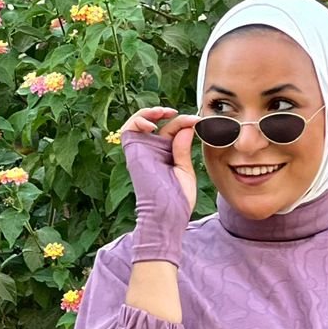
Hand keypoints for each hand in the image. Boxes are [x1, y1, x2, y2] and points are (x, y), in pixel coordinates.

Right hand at [119, 106, 201, 264]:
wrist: (167, 216)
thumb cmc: (177, 201)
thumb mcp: (185, 170)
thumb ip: (184, 148)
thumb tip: (188, 126)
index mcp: (167, 154)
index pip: (174, 130)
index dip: (185, 122)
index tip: (199, 122)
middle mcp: (153, 151)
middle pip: (160, 124)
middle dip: (171, 115)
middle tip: (187, 115)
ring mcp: (142, 151)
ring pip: (140, 122)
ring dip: (150, 112)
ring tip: (165, 112)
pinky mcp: (133, 154)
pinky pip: (128, 130)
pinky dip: (138, 121)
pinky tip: (153, 124)